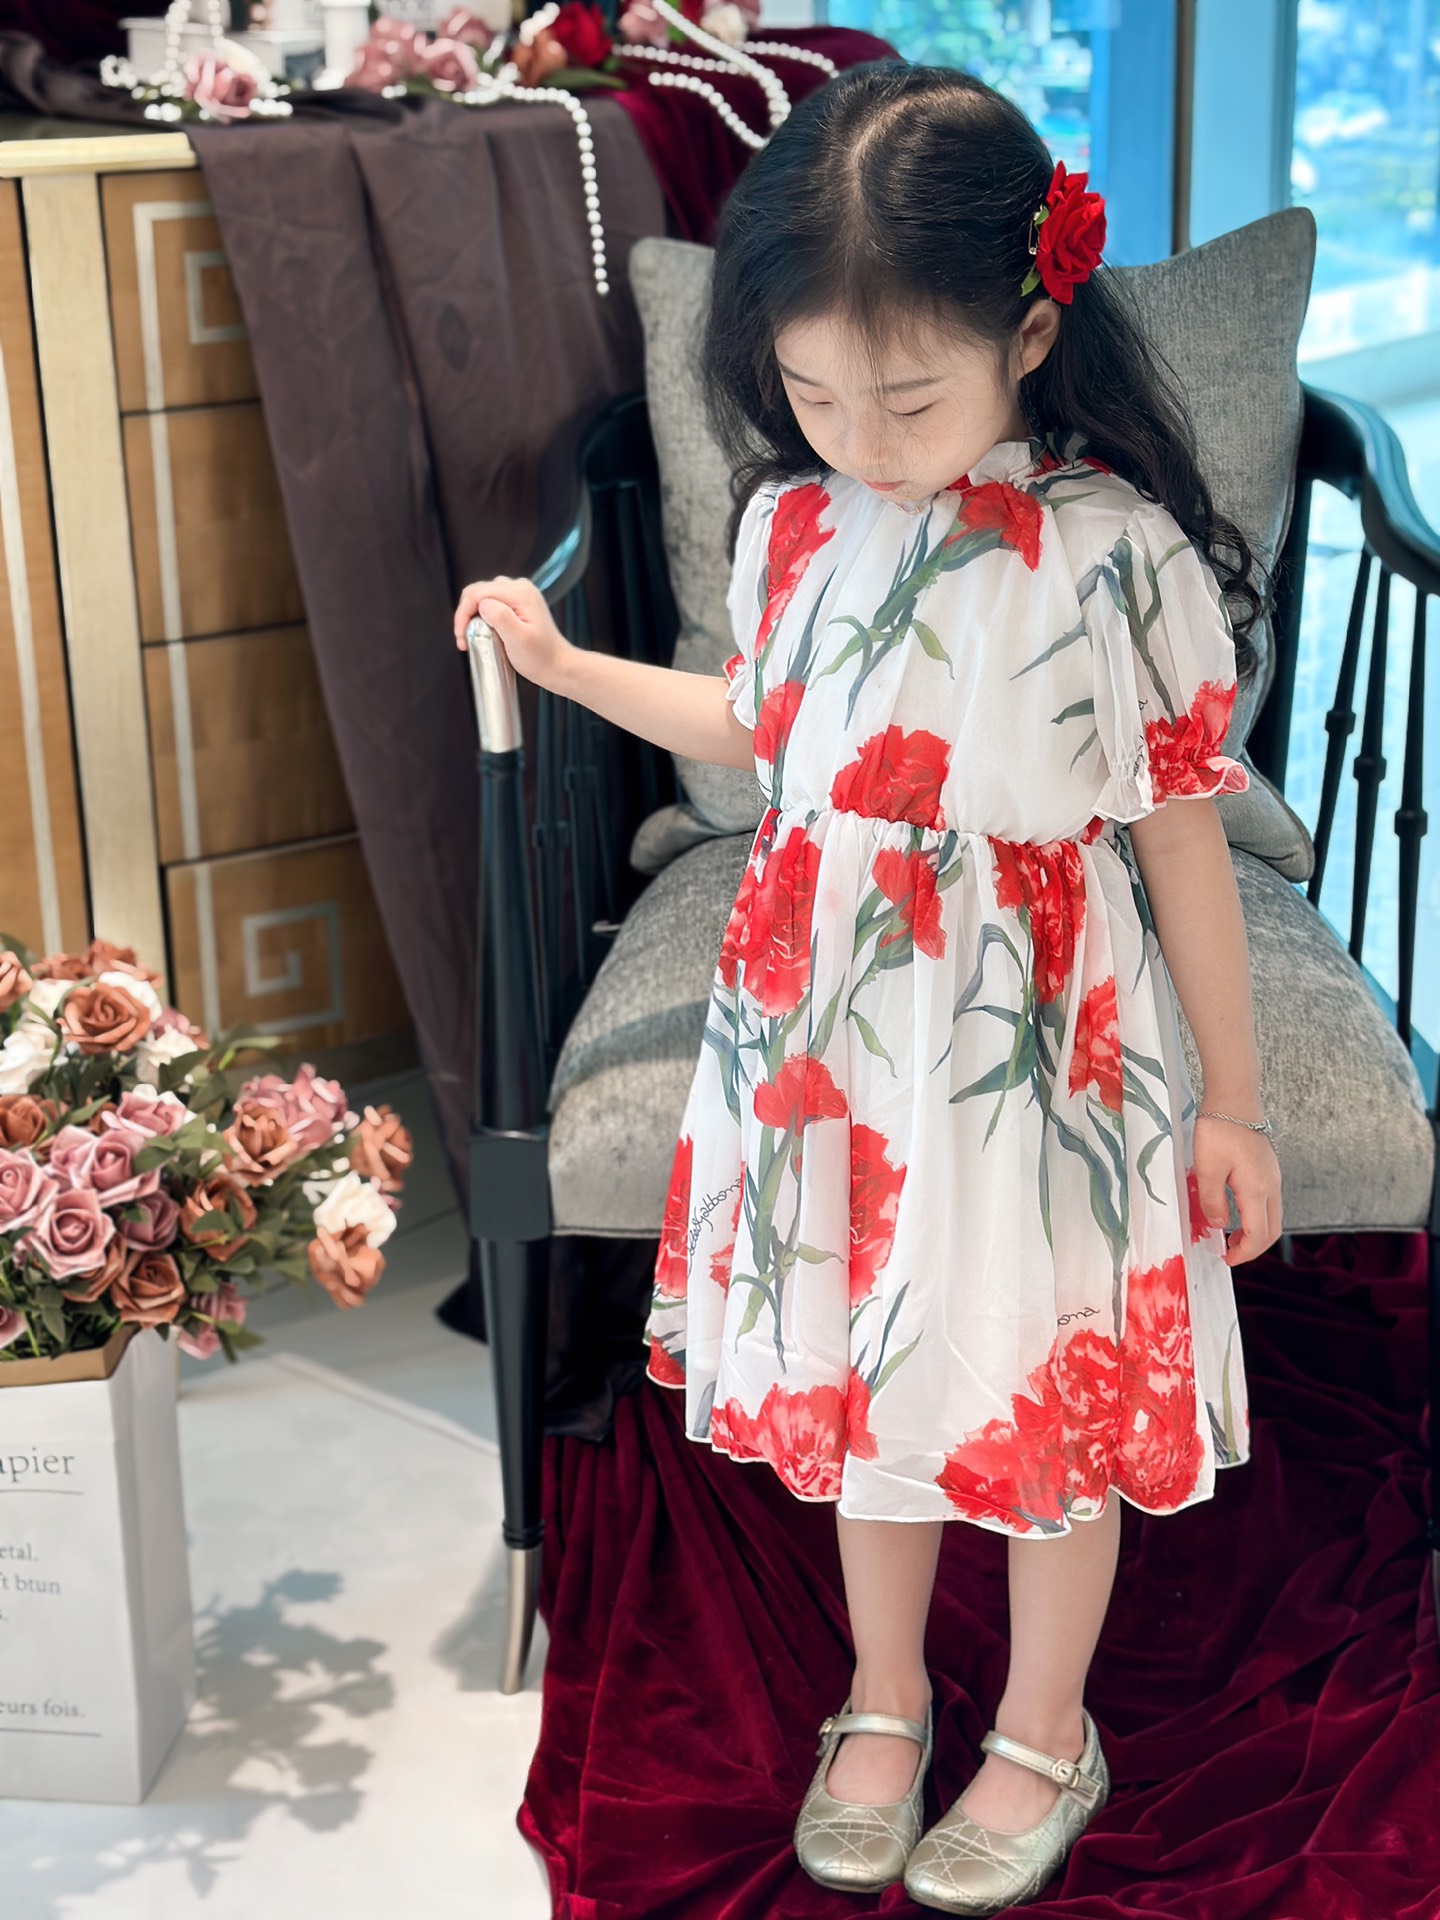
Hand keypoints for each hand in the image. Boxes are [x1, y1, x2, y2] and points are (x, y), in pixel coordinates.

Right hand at [453, 575, 572, 692]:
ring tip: (473, 637)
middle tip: (464, 640)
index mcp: (520, 593)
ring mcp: (521, 595)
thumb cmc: (542, 658)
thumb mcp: (519, 639)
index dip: (463, 613)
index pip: (477, 593)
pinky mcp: (520, 605)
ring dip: (474, 615)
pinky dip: (484, 616)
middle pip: (479, 592)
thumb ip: (500, 617)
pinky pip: (494, 603)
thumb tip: (483, 604)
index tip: (462, 637)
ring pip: (484, 597)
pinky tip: (485, 632)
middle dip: (466, 615)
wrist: (560, 667)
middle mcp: (520, 588)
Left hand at [1193, 1114, 1281, 1264]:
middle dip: (1253, 1248)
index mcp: (1257, 1190)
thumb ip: (1212, 1201)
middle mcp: (1271, 1186)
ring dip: (1256, 1233)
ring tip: (1231, 1237)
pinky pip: (1269, 1203)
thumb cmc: (1219, 1131)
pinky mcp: (1268, 1169)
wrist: (1234, 1099)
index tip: (1225, 1260)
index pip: (1258, 1235)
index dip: (1243, 1253)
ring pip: (1272, 1217)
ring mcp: (1273, 1177)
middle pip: (1271, 1230)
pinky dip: (1257, 1217)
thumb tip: (1220, 1225)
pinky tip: (1237, 1214)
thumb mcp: (1207, 1169)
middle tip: (1229, 1254)